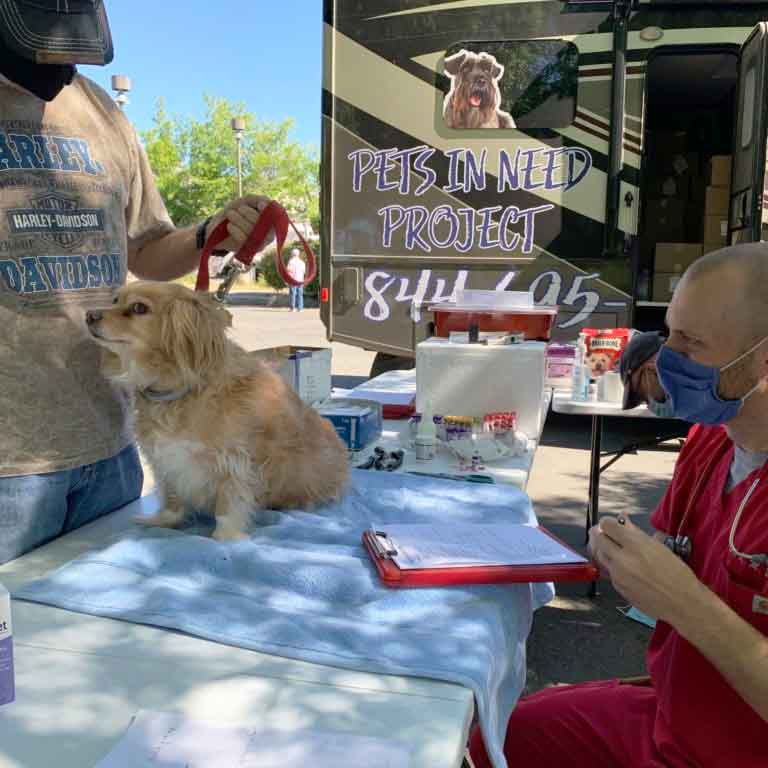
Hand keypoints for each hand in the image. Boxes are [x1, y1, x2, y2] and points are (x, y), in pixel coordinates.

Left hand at [206, 195, 273, 251]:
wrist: (216, 227)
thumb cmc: (234, 212)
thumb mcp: (245, 202)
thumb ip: (257, 200)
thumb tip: (266, 204)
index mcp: (271, 222)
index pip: (276, 216)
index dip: (269, 211)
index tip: (259, 205)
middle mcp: (269, 235)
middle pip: (264, 224)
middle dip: (249, 213)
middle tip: (238, 209)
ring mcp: (260, 244)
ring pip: (253, 231)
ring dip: (239, 220)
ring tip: (230, 215)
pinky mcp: (248, 251)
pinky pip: (244, 240)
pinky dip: (235, 230)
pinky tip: (229, 226)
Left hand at [588, 515, 702, 623]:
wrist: (682, 602)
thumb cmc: (676, 573)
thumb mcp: (659, 547)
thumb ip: (636, 532)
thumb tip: (623, 519)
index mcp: (635, 545)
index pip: (607, 525)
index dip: (608, 523)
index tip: (611, 524)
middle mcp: (622, 559)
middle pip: (598, 538)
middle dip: (602, 534)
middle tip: (609, 535)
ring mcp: (618, 574)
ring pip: (600, 555)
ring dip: (605, 550)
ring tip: (616, 550)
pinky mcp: (618, 587)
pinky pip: (608, 571)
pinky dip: (612, 566)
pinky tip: (625, 567)